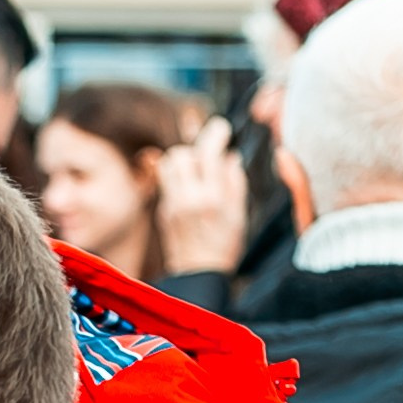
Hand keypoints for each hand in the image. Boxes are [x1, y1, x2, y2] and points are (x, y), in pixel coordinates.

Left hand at [159, 117, 248, 276]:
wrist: (199, 274)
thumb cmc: (225, 245)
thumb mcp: (239, 213)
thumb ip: (235, 181)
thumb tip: (229, 156)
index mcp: (212, 198)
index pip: (207, 152)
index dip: (215, 133)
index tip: (222, 128)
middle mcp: (188, 198)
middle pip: (180, 153)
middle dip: (195, 149)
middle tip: (207, 159)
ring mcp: (171, 204)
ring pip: (167, 165)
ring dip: (182, 161)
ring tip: (196, 173)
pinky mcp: (162, 211)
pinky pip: (167, 183)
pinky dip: (178, 179)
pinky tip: (191, 191)